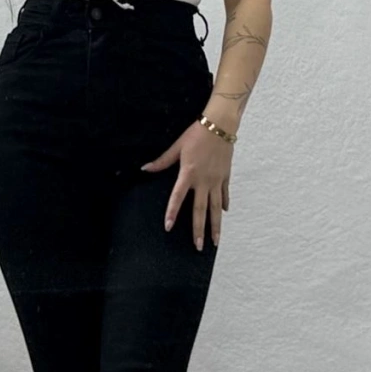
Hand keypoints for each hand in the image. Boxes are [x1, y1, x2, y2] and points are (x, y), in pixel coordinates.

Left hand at [141, 119, 232, 250]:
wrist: (220, 125)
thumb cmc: (196, 134)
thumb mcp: (177, 147)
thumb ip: (162, 161)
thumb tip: (145, 168)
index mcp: (189, 173)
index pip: (178, 197)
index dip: (172, 212)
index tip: (168, 227)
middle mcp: (203, 181)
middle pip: (200, 210)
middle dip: (199, 230)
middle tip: (198, 246)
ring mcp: (216, 180)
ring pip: (215, 208)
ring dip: (215, 225)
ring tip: (215, 241)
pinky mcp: (225, 176)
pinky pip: (224, 194)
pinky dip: (223, 204)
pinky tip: (223, 213)